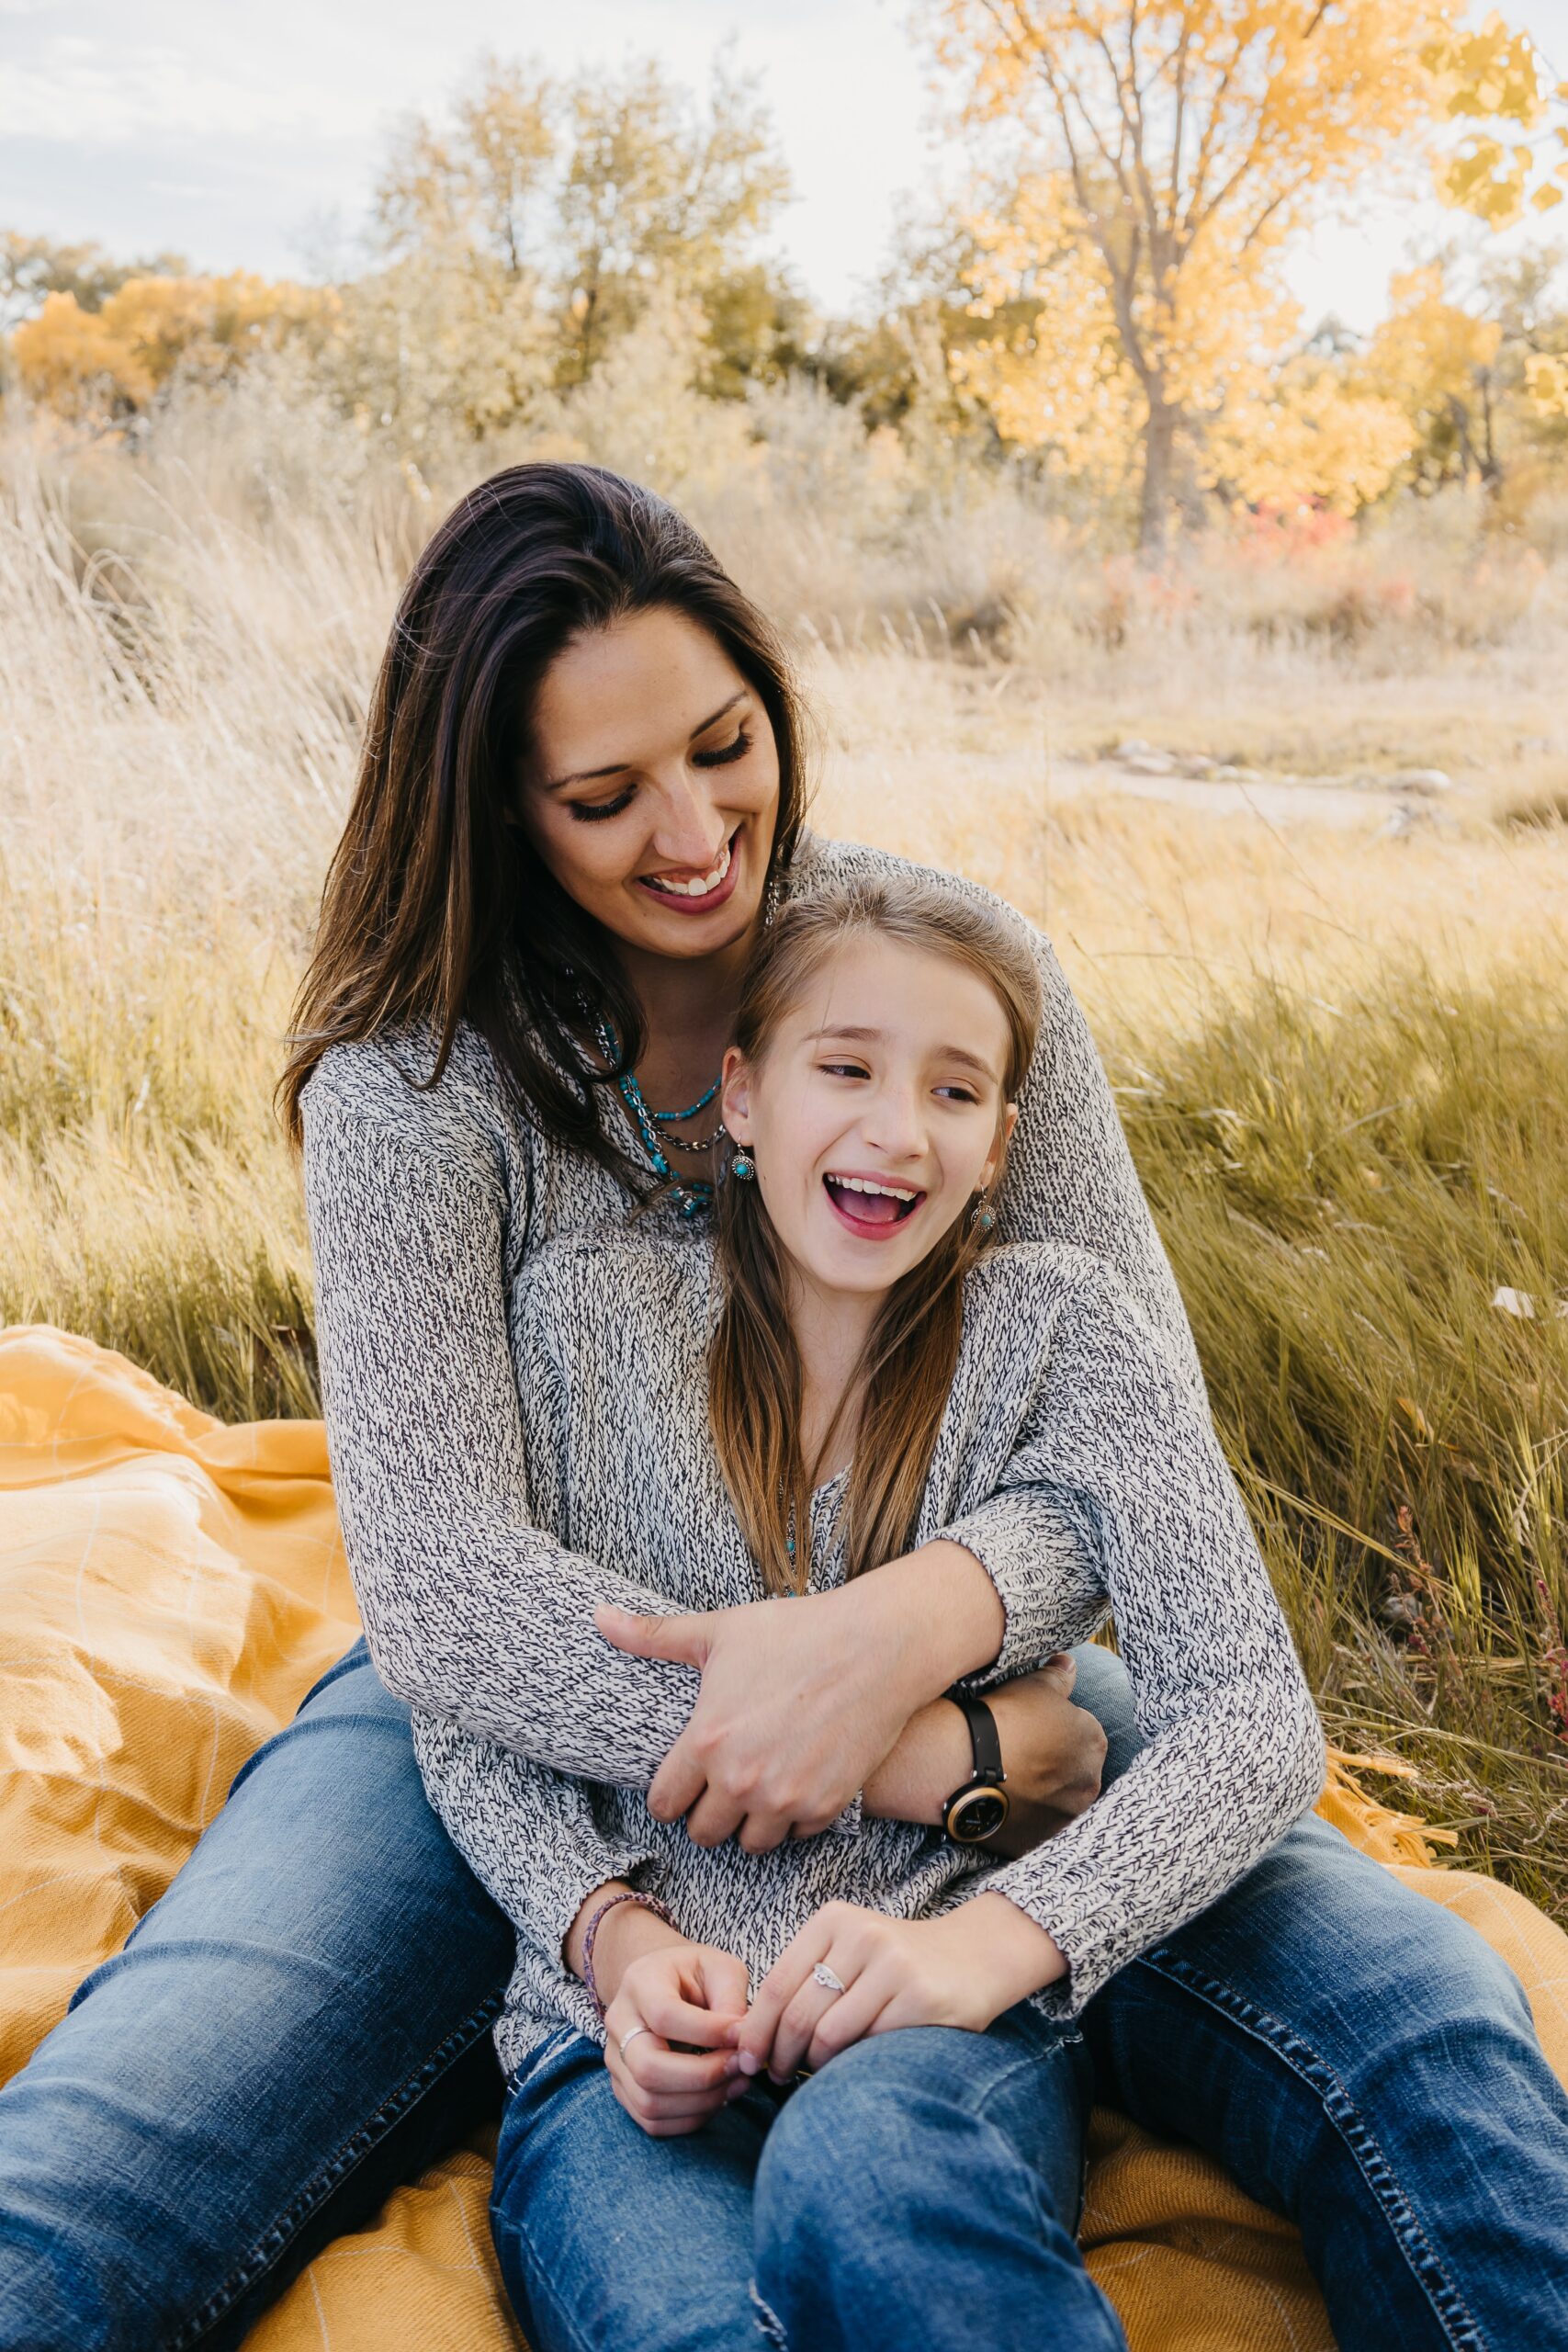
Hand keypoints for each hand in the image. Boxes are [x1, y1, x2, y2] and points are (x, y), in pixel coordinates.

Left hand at [595, 1543, 1007, 1854]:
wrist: (876, 1646)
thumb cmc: (795, 1631)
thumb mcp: (719, 1631)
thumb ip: (654, 1636)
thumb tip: (597, 1617)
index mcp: (706, 1741)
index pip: (664, 1805)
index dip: (671, 1793)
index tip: (685, 1778)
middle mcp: (741, 1780)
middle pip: (704, 1834)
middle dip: (709, 1812)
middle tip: (723, 1784)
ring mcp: (785, 1799)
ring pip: (750, 1844)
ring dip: (751, 1822)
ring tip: (760, 1788)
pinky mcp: (825, 1807)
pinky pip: (796, 1835)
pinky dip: (795, 1817)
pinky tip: (798, 1783)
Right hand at [602, 1940, 751, 2138]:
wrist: (665, 1986)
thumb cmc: (696, 1976)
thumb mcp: (720, 1968)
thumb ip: (731, 1998)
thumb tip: (741, 2040)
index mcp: (640, 1982)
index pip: (665, 2016)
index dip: (708, 2033)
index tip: (742, 2035)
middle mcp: (619, 2023)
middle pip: (648, 2068)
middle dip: (703, 2076)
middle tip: (741, 2066)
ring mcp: (616, 2060)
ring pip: (650, 2102)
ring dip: (702, 2102)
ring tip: (737, 2082)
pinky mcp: (624, 2090)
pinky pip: (652, 2122)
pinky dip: (691, 2118)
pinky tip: (719, 2097)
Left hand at [734, 1895, 1067, 2082]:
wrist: (976, 1955)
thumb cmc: (898, 1963)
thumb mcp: (850, 1951)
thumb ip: (807, 1980)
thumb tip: (751, 2036)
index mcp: (834, 1920)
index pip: (776, 1982)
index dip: (755, 2028)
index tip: (745, 2058)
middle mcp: (861, 1935)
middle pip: (797, 2012)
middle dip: (778, 2054)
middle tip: (774, 2077)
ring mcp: (893, 1965)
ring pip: (828, 2034)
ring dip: (811, 2066)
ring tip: (808, 2076)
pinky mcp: (920, 1998)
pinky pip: (867, 2046)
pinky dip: (849, 2067)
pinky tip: (847, 2071)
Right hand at [861, 1651, 1106, 1851]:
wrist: (964, 1763)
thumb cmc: (1003, 1717)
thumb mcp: (1033, 1684)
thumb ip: (1059, 1676)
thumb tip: (1070, 1664)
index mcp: (1094, 1744)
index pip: (1084, 1733)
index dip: (1057, 1728)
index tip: (1034, 1726)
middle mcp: (1088, 1785)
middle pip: (1074, 1771)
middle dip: (1055, 1764)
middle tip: (1020, 1752)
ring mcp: (1063, 1819)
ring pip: (1056, 1802)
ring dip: (1041, 1793)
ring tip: (1007, 1777)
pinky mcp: (1036, 1842)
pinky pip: (1031, 1827)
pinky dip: (1020, 1816)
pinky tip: (999, 1800)